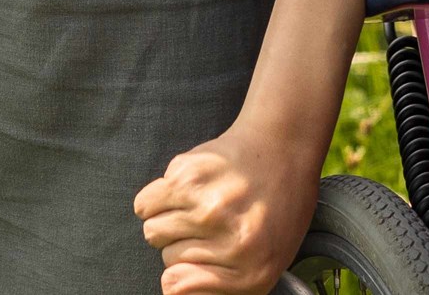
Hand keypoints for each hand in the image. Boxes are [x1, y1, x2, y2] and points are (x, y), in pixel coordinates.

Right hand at [135, 122, 322, 294]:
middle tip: (212, 225)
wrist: (283, 149)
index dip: (182, 274)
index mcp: (250, 273)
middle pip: (168, 258)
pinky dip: (157, 199)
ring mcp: (208, 208)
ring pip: (154, 231)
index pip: (177, 286)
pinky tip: (186, 191)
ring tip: (199, 206)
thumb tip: (172, 288)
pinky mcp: (189, 176)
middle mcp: (230, 243)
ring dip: (169, 221)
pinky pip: (145, 204)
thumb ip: (220, 286)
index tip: (194, 261)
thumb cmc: (275, 209)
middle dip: (183, 244)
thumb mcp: (264, 265)